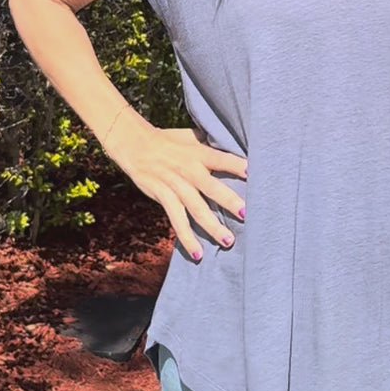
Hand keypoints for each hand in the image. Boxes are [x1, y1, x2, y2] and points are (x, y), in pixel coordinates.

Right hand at [111, 121, 247, 260]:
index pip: (221, 158)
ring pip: (196, 209)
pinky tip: (198, 254)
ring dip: (212, 227)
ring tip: (228, 241)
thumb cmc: (169, 140)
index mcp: (199, 152)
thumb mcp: (191, 136)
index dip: (236, 165)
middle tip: (246, 214)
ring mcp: (176, 186)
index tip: (253, 172)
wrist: (136, 145)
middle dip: (229, 201)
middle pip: (211, 187)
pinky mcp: (164, 197)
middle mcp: (189, 170)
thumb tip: (235, 145)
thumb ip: (211, 143)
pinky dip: (187, 238)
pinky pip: (177, 221)